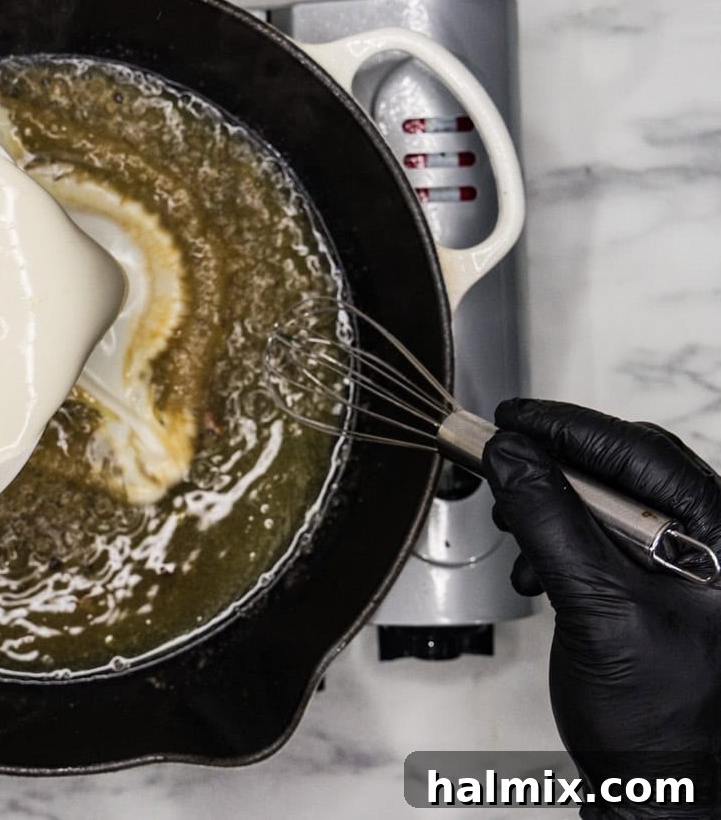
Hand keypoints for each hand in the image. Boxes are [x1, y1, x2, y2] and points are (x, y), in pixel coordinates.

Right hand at [484, 399, 720, 816]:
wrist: (667, 796)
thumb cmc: (662, 723)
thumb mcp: (596, 610)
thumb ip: (552, 523)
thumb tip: (513, 457)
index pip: (640, 451)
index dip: (567, 428)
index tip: (511, 417)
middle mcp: (714, 547)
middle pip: (626, 471)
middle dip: (553, 467)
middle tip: (500, 465)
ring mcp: (687, 571)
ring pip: (611, 504)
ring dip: (551, 508)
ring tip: (515, 529)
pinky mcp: (657, 594)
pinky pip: (604, 541)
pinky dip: (558, 543)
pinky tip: (535, 570)